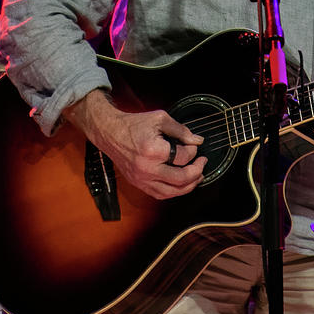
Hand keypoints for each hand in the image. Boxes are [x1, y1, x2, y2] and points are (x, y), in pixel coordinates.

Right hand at [65, 90, 206, 198]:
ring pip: (171, 192)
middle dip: (197, 171)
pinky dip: (173, 192)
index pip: (182, 157)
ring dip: (188, 186)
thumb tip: (197, 140)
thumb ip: (181, 130)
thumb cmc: (134, 124)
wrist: (110, 133)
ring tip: (197, 177)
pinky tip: (181, 184)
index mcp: (153, 150)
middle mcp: (147, 168)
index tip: (194, 145)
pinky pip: (159, 194)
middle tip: (203, 163)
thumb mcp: (160, 119)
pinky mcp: (138, 184)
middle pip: (180, 178)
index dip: (193, 151)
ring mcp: (141, 179)